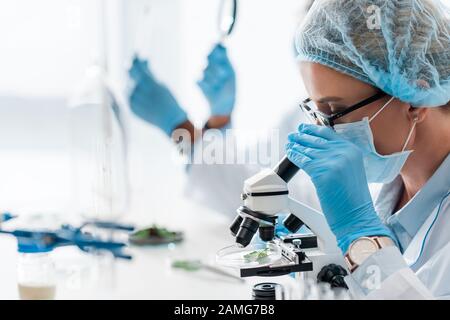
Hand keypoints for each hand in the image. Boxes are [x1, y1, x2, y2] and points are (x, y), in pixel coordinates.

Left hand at [128, 56, 187, 135]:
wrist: (170, 120)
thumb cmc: (169, 100)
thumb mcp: (160, 83)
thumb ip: (148, 72)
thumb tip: (140, 60)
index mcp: (145, 82)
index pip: (136, 67)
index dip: (136, 59)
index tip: (137, 54)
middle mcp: (136, 91)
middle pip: (130, 75)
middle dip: (134, 68)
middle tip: (138, 63)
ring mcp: (132, 101)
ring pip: (128, 86)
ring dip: (134, 81)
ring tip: (144, 82)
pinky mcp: (131, 108)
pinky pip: (129, 97)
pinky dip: (134, 92)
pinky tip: (142, 92)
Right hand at [198, 44, 235, 115]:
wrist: (224, 105)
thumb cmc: (229, 89)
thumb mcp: (231, 72)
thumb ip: (225, 59)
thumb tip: (222, 45)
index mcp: (221, 62)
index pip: (216, 49)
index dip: (217, 48)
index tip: (219, 48)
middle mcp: (212, 66)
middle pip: (210, 55)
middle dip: (217, 64)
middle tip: (223, 75)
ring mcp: (204, 74)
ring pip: (207, 69)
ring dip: (215, 78)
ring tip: (219, 86)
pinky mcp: (198, 82)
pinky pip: (201, 79)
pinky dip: (209, 85)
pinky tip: (212, 90)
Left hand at [286, 124, 395, 252]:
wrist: (357, 217)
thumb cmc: (353, 199)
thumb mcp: (351, 170)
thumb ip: (339, 157)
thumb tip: (318, 150)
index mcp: (352, 151)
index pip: (329, 134)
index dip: (313, 130)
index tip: (304, 128)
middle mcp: (343, 153)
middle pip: (316, 140)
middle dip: (302, 137)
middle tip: (293, 135)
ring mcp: (332, 162)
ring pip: (308, 150)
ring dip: (296, 145)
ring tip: (289, 143)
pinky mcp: (321, 172)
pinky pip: (303, 160)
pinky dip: (294, 156)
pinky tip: (290, 153)